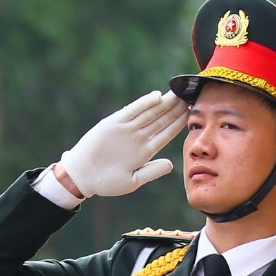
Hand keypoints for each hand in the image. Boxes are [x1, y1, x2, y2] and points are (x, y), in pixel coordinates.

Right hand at [56, 91, 188, 199]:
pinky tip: (157, 97)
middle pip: (161, 120)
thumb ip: (152, 172)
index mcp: (145, 151)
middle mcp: (138, 137)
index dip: (179, 124)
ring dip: (164, 103)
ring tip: (178, 94)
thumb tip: (171, 165)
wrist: (83, 176)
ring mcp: (126, 129)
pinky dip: (144, 104)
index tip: (192, 115)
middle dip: (175, 109)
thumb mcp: (133, 180)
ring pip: (150, 113)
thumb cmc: (107, 182)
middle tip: (191, 96)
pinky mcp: (113, 123)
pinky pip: (131, 111)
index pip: (166, 134)